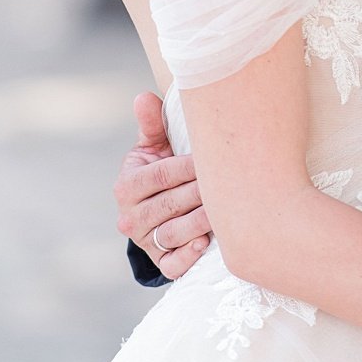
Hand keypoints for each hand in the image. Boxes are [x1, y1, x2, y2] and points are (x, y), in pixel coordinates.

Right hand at [113, 91, 211, 280]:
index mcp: (127, 185)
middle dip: (203, 192)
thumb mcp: (155, 146)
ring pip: (174, 233)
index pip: (162, 174)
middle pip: (172, 203)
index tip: (217, 157)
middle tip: (234, 182)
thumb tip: (143, 96)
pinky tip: (206, 243)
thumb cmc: (163, 168)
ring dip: (203, 221)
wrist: (159, 209)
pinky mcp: (160, 262)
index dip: (190, 166)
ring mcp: (145, 242)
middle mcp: (130, 217)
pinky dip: (189, 256)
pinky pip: (172, 265)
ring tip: (228, 209)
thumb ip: (152, 123)